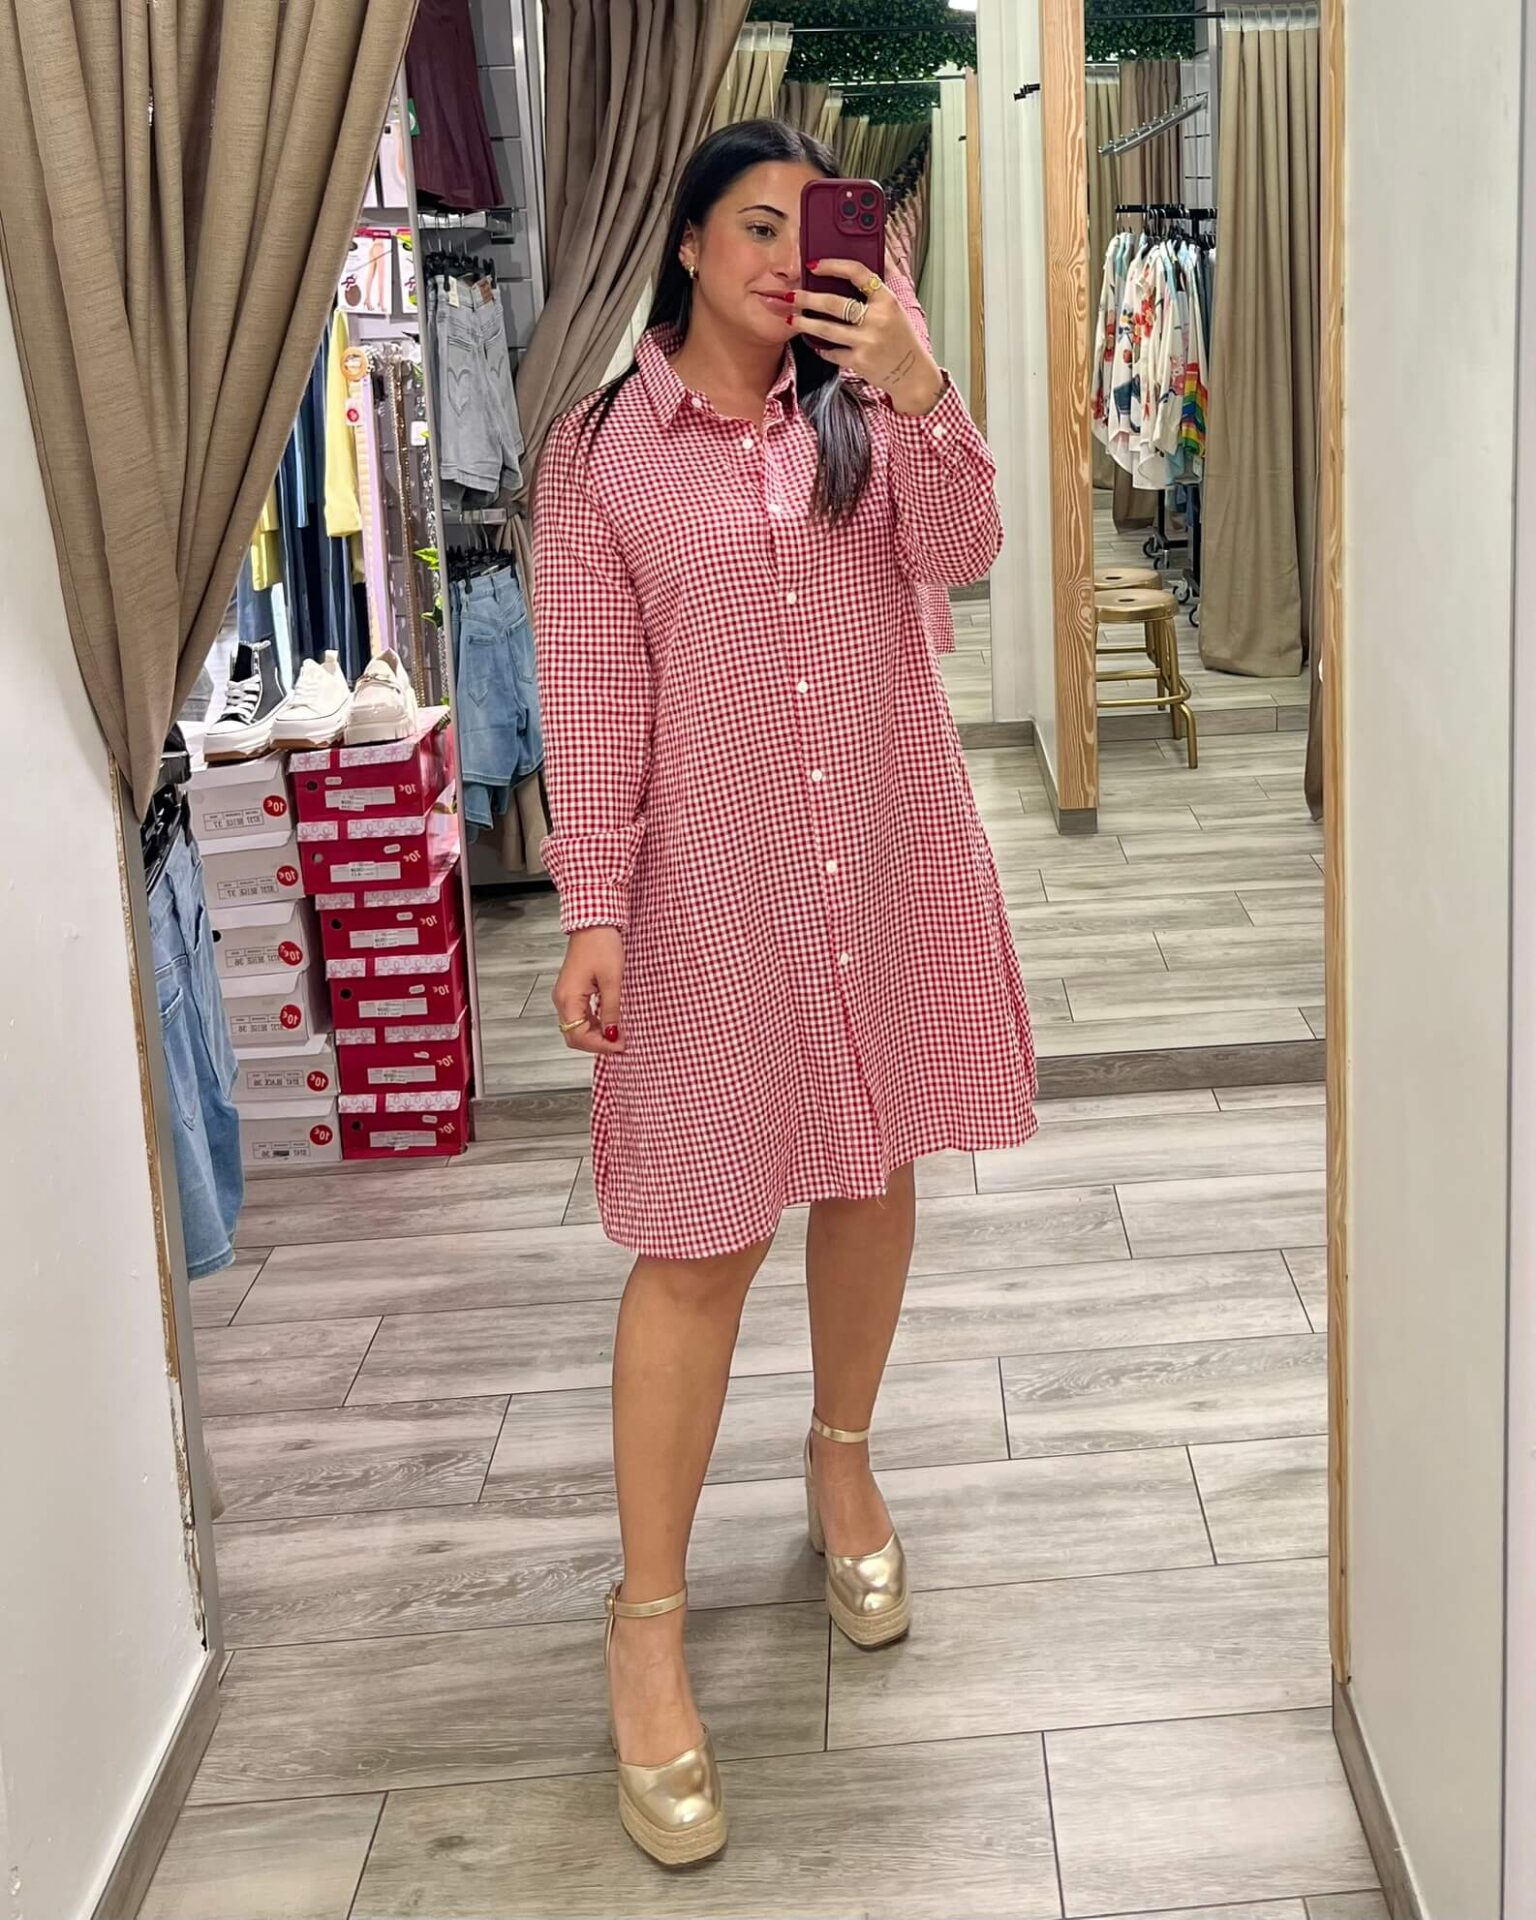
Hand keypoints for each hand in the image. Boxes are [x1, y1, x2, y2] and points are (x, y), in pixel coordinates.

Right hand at [553, 927, 625, 1054]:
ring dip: (596, 1035)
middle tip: (620, 1044)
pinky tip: (610, 1023)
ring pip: (576, 1027)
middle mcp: (562, 1000)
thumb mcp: (612, 980)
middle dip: (597, 1043)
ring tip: (618, 1035)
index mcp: (568, 998)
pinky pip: (580, 1016)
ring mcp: (566, 995)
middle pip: (574, 1035)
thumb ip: (611, 1010)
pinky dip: (593, 1024)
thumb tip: (612, 1034)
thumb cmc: (601, 946)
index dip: (600, 1045)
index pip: (578, 1035)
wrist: (594, 923)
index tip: (620, 1046)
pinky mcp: (573, 990)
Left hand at [787, 259, 944, 414]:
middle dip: (807, 298)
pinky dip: (821, 347)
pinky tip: (814, 342)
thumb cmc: (901, 337)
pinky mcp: (859, 361)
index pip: (857, 273)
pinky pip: (832, 352)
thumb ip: (883, 281)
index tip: (813, 265)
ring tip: (792, 318)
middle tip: (791, 295)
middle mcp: (877, 319)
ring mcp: (867, 342)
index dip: (832, 266)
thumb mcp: (897, 306)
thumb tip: (876, 251)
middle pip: (834, 304)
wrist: (913, 373)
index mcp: (887, 299)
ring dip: (804, 323)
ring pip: (826, 329)